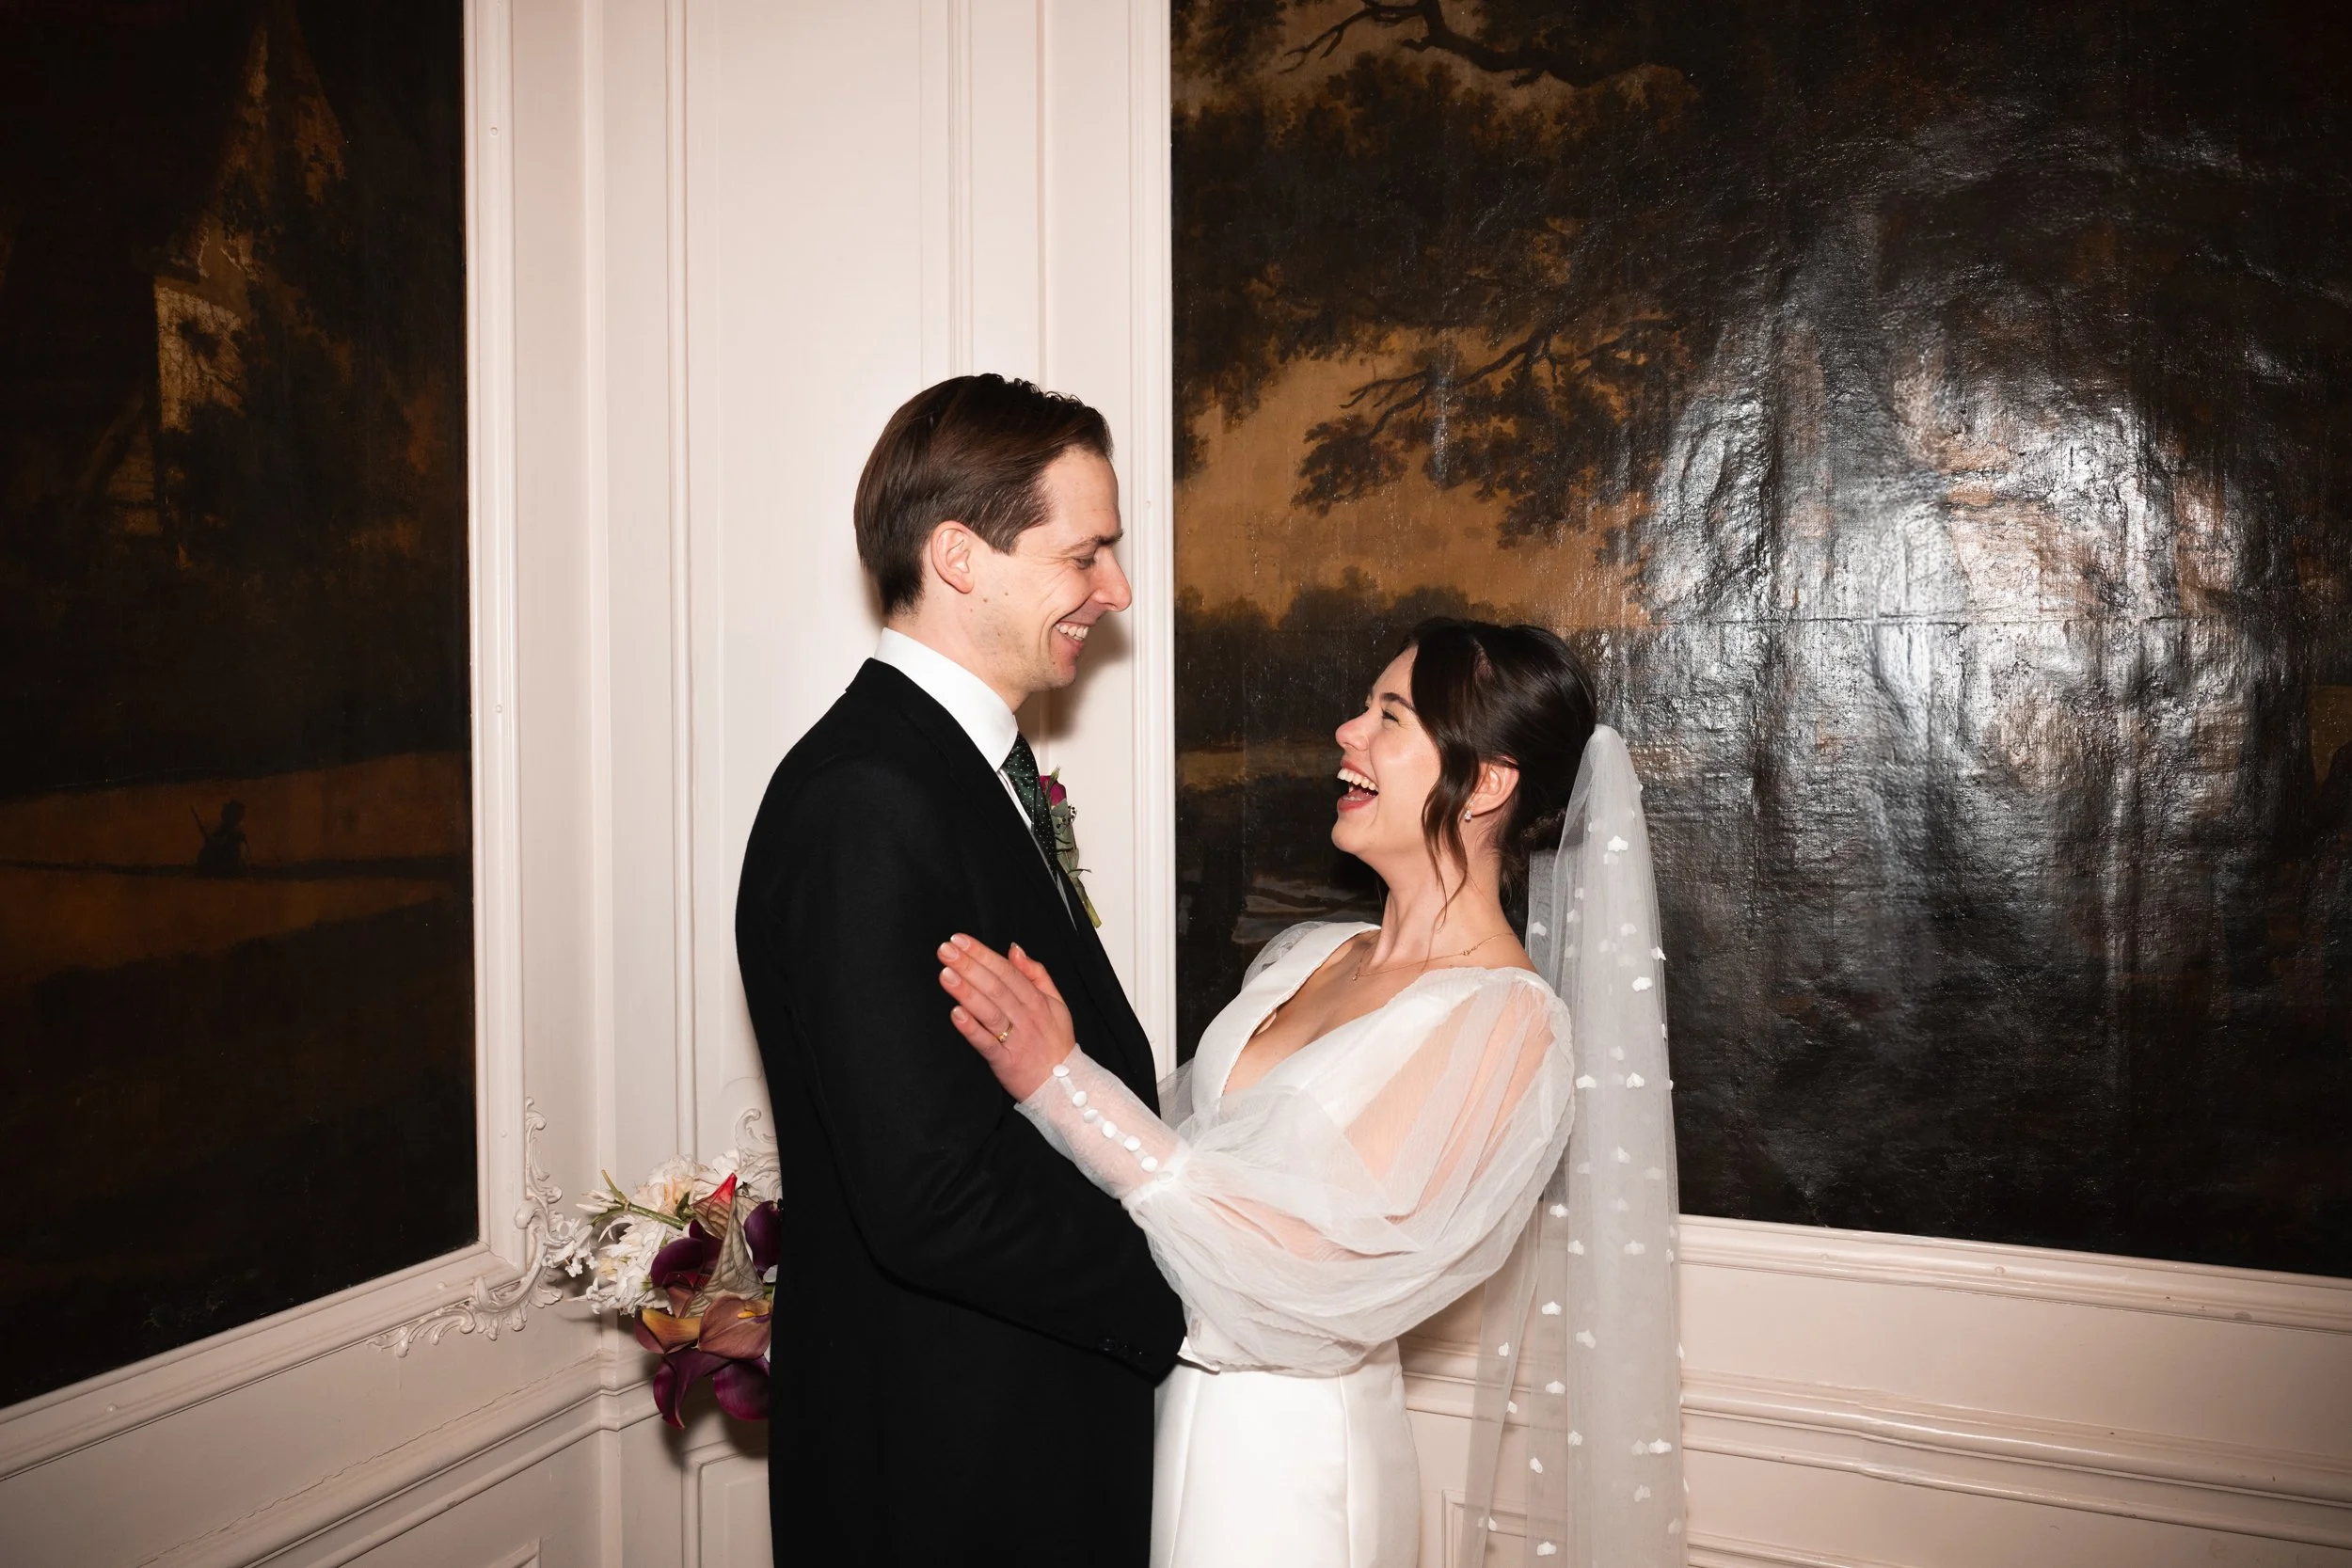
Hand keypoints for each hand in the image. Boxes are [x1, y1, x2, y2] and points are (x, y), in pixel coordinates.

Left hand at [938, 935, 1075, 1098]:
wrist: (1063, 1087)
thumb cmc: (1056, 1044)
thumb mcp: (1057, 1003)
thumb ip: (1036, 974)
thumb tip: (1015, 950)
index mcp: (1037, 1000)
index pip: (1006, 971)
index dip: (983, 954)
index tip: (961, 941)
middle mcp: (1026, 1017)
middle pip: (995, 986)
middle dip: (969, 966)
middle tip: (946, 950)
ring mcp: (1015, 1039)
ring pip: (989, 1011)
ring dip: (966, 991)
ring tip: (946, 974)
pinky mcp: (1004, 1061)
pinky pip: (986, 1043)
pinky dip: (971, 1028)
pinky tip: (956, 1013)